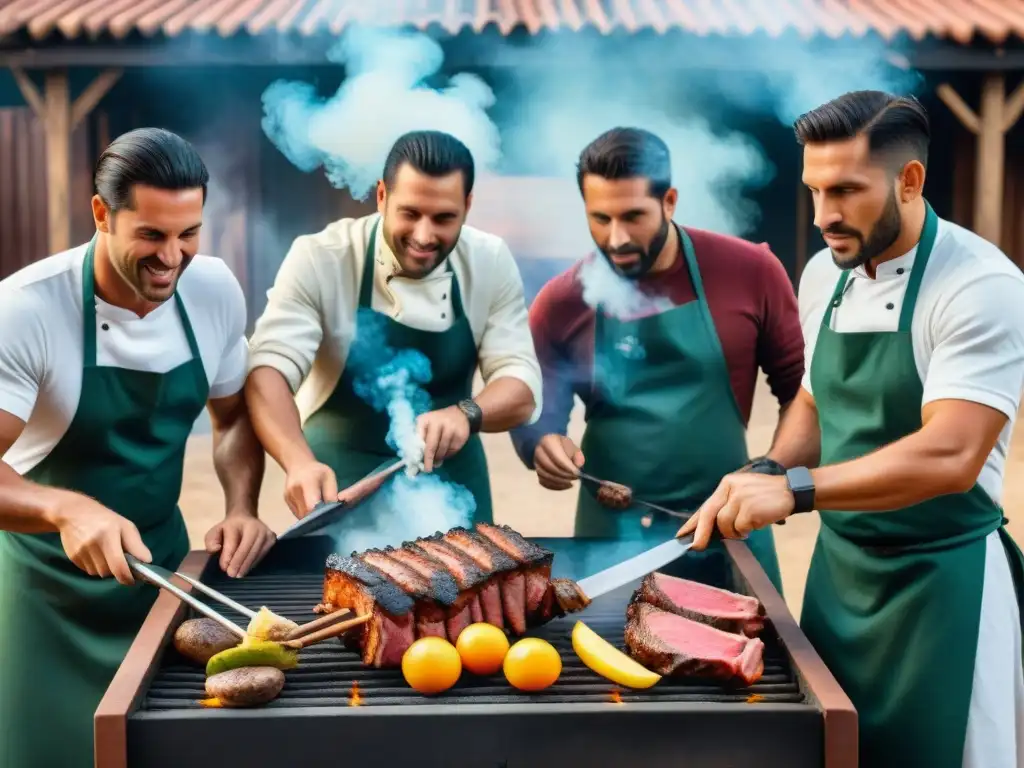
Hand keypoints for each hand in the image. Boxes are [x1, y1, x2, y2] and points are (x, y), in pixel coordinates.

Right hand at [51, 492, 152, 585]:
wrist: (73, 512)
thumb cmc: (104, 518)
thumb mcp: (125, 525)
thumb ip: (136, 544)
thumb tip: (147, 561)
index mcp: (108, 535)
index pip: (118, 565)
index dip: (126, 577)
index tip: (132, 580)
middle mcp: (93, 545)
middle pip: (108, 572)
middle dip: (116, 570)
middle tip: (120, 560)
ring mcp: (80, 552)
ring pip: (97, 573)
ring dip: (105, 569)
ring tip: (106, 554)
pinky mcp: (72, 557)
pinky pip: (88, 570)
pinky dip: (95, 566)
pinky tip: (95, 554)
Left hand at [205, 512, 276, 577]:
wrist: (244, 519)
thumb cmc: (228, 529)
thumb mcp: (214, 532)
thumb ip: (211, 541)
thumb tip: (216, 549)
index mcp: (238, 522)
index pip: (233, 542)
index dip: (228, 557)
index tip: (224, 568)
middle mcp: (255, 526)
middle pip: (247, 549)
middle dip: (239, 564)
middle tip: (232, 575)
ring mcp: (266, 532)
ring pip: (256, 553)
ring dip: (247, 565)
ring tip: (239, 574)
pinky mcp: (272, 539)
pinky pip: (263, 554)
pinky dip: (254, 563)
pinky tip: (247, 567)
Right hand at [284, 461, 338, 518]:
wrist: (299, 466)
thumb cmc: (318, 471)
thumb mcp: (329, 477)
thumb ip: (331, 494)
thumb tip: (333, 510)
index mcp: (307, 482)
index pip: (311, 506)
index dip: (320, 514)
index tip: (328, 515)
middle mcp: (294, 490)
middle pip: (306, 513)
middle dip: (316, 517)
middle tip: (326, 515)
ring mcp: (288, 497)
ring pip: (301, 516)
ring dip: (310, 517)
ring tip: (318, 511)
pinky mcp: (286, 502)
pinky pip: (297, 513)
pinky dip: (305, 514)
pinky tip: (311, 509)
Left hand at [416, 405, 470, 472]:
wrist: (461, 414)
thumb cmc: (438, 422)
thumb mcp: (426, 425)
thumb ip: (420, 438)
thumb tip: (418, 459)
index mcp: (425, 419)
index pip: (419, 438)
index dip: (418, 452)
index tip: (417, 463)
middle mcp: (438, 422)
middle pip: (432, 445)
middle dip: (428, 459)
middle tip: (427, 469)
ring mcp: (451, 428)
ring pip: (442, 450)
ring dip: (439, 457)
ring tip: (437, 460)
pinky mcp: (461, 435)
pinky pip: (452, 450)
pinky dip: (448, 454)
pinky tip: (446, 452)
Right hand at [533, 435, 584, 489]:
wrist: (549, 447)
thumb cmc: (563, 446)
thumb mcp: (572, 446)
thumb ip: (577, 455)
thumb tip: (578, 466)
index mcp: (548, 441)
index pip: (557, 456)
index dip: (567, 467)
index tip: (577, 473)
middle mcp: (538, 452)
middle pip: (550, 467)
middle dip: (564, 475)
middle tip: (575, 478)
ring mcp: (536, 463)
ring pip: (546, 476)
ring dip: (560, 482)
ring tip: (571, 482)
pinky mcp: (537, 473)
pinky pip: (544, 482)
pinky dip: (556, 486)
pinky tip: (566, 485)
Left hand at [676, 472, 794, 548]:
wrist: (792, 490)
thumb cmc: (767, 496)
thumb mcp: (743, 494)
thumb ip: (726, 507)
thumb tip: (710, 530)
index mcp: (727, 484)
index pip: (706, 505)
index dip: (693, 521)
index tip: (682, 534)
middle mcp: (730, 488)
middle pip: (709, 514)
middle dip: (701, 533)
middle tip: (696, 547)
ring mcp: (740, 498)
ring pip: (725, 524)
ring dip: (734, 532)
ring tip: (747, 527)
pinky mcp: (749, 509)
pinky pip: (740, 528)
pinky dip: (746, 531)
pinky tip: (755, 524)